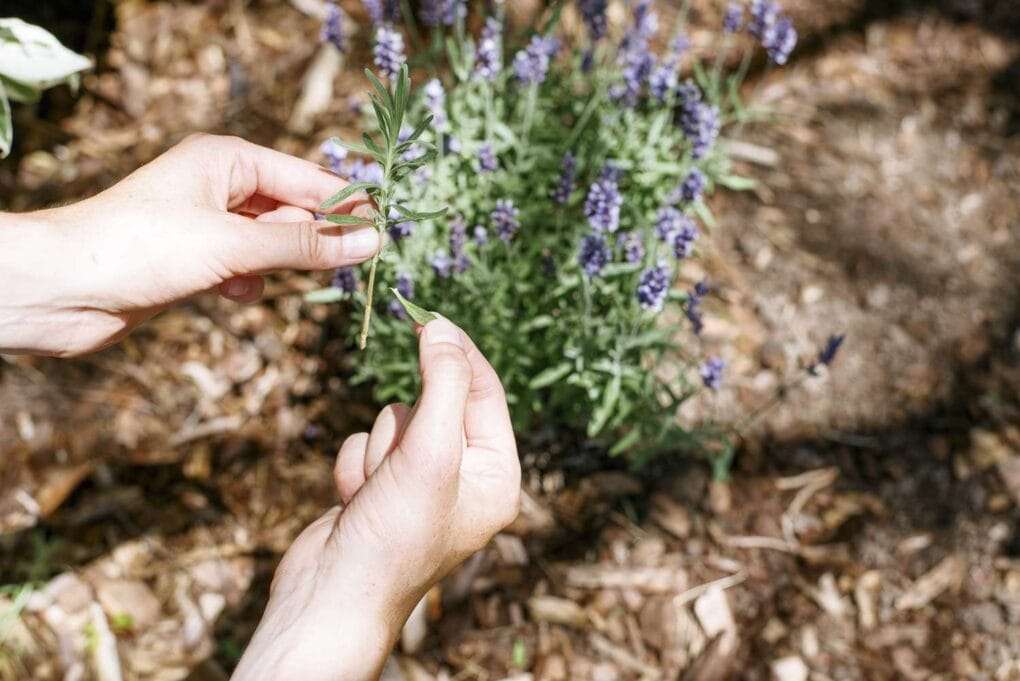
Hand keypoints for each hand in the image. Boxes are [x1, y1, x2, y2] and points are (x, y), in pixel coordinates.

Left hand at [0, 134, 377, 355]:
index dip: (345, 204)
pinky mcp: (194, 259)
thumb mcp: (235, 244)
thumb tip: (369, 242)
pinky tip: (234, 295)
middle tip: (350, 266)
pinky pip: (244, 266)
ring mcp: (205, 223)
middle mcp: (218, 185)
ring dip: (277, 265)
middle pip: (291, 210)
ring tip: (268, 280)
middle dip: (313, 239)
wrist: (62, 289)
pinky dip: (248, 282)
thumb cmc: (141, 248)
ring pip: (270, 242)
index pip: (306, 178)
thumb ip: (305, 246)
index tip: (386, 228)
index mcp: (227, 159)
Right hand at [232, 318, 520, 680]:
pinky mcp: (382, 487)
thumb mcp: (431, 453)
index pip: (485, 393)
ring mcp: (421, 483)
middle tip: (401, 465)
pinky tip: (356, 505)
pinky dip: (356, 467)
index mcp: (497, 474)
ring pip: (395, 420)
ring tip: (377, 496)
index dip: (458, 353)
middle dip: (406, 430)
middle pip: (434, 404)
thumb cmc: (394, 536)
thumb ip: (442, 384)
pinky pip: (366, 444)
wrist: (330, 596)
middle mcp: (465, 477)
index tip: (429, 317)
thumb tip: (441, 328)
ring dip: (378, 451)